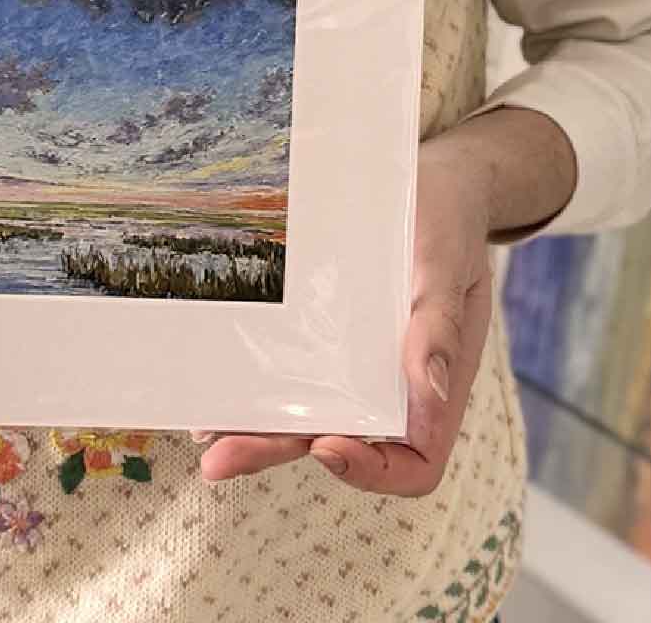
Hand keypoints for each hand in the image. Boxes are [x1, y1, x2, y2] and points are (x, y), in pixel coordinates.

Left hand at [195, 137, 495, 494]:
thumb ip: (439, 329)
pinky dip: (256, 380)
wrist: (435, 181)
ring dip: (255, 427)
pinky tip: (215, 382)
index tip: (327, 447)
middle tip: (218, 459)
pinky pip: (293, 363)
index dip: (372, 470)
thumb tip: (429, 395)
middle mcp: (391, 385)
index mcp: (436, 386)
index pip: (414, 463)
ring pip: (306, 411)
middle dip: (276, 451)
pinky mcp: (327, 331)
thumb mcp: (447, 265)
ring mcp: (355, 362)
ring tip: (201, 435)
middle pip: (339, 442)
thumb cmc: (449, 221)